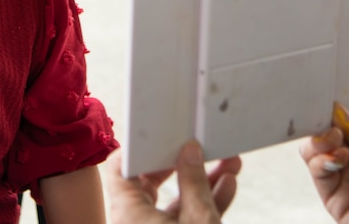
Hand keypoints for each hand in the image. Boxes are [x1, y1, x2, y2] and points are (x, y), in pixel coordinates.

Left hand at [106, 141, 241, 223]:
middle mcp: (132, 222)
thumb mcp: (199, 222)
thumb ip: (194, 182)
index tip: (164, 132)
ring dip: (200, 182)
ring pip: (170, 201)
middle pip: (149, 181)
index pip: (120, 167)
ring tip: (228, 163)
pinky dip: (202, 204)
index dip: (140, 147)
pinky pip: (180, 219)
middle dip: (182, 163)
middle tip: (201, 146)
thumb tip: (190, 151)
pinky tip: (226, 186)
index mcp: (126, 213)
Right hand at [299, 104, 348, 223]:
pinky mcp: (335, 201)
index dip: (337, 112)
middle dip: (324, 124)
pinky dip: (322, 160)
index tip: (330, 100)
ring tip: (335, 138)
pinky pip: (319, 174)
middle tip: (330, 121)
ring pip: (316, 153)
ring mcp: (345, 182)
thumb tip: (337, 111)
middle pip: (327, 137)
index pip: (347, 125)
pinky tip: (339, 156)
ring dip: (321, 140)